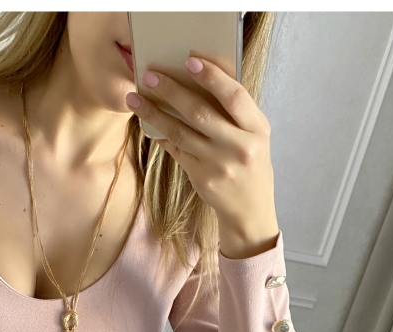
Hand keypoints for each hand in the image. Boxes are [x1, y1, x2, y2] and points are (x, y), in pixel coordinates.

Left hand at [126, 56, 279, 258]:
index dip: (213, 77)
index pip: (234, 96)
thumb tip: (199, 79)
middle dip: (171, 91)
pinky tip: (148, 122)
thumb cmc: (250, 162)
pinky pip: (177, 150)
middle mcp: (239, 147)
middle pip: (200, 113)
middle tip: (149, 75)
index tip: (190, 61)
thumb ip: (235, 111)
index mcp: (257, 129)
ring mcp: (219, 165)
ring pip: (181, 133)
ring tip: (135, 99)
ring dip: (155, 114)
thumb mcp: (254, 135)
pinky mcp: (202, 178)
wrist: (250, 209)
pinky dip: (162, 134)